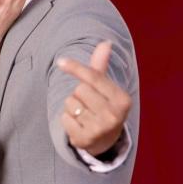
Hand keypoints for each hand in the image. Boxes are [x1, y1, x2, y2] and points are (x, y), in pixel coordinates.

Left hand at [57, 41, 131, 156]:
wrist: (105, 140)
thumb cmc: (103, 107)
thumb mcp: (105, 88)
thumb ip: (101, 67)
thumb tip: (105, 43)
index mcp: (122, 99)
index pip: (94, 77)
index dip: (76, 68)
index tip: (60, 62)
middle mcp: (114, 115)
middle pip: (79, 89)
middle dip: (79, 94)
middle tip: (88, 104)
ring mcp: (100, 129)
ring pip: (71, 103)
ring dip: (72, 107)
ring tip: (84, 115)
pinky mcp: (85, 139)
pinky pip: (64, 118)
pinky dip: (67, 120)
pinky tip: (78, 125)